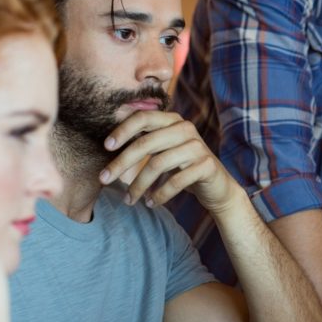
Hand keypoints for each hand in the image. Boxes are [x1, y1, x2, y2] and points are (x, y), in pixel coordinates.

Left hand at [100, 111, 244, 214]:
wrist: (217, 187)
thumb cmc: (183, 167)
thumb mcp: (164, 149)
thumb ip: (145, 138)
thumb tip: (111, 131)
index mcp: (173, 120)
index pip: (144, 117)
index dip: (123, 130)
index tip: (106, 147)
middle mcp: (186, 129)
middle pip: (146, 143)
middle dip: (121, 162)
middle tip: (104, 179)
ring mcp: (198, 146)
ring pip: (158, 164)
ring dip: (139, 185)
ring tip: (129, 200)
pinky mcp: (207, 165)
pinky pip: (176, 181)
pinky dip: (160, 195)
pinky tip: (150, 203)